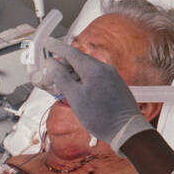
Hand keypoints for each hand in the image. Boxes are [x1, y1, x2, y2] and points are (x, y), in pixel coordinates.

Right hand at [42, 38, 151, 154]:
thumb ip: (61, 78)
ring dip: (73, 74)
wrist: (126, 130)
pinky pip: (96, 76)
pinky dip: (83, 79)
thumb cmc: (100, 116)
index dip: (57, 47)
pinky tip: (78, 90)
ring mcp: (112, 76)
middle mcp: (105, 68)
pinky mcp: (116, 84)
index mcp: (94, 69)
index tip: (47, 42)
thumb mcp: (75, 97)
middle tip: (50, 76)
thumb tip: (51, 63)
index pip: (71, 52)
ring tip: (62, 86)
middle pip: (79, 60)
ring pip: (87, 69)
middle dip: (63, 66)